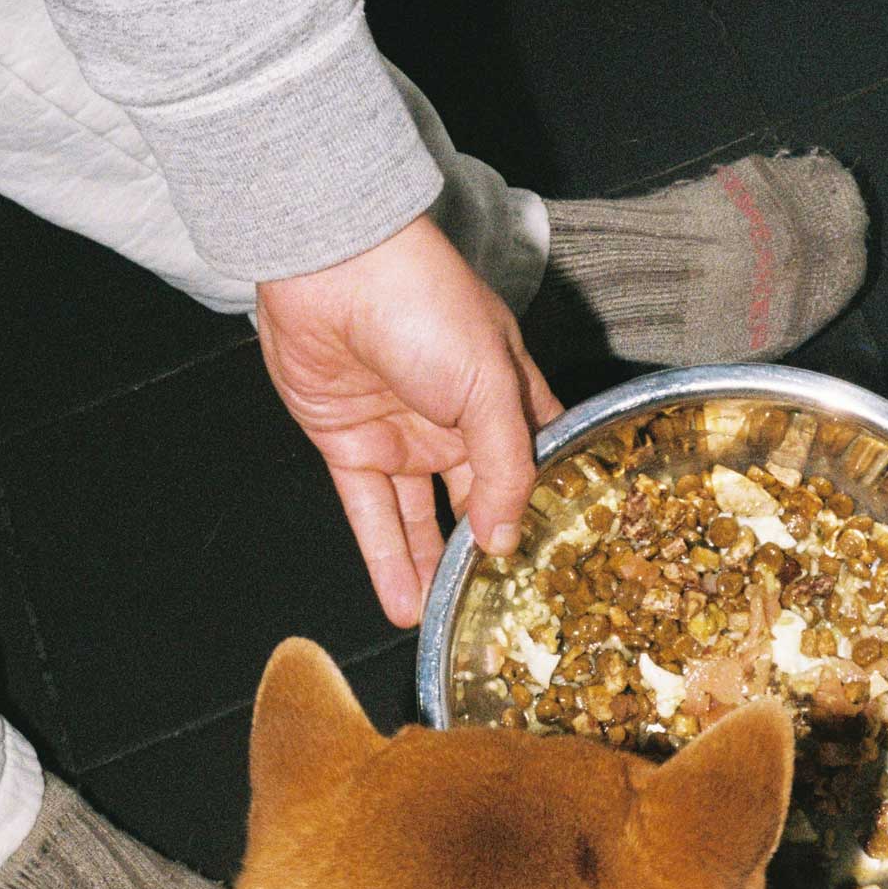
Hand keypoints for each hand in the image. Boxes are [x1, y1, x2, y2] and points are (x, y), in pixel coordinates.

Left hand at [256, 215, 561, 626]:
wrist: (329, 263)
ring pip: (424, 520)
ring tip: (449, 625)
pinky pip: (372, 515)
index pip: (538, 464)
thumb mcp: (488, 384)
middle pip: (479, 501)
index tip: (558, 567)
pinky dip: (385, 560)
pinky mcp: (351, 447)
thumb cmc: (424, 301)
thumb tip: (505, 539)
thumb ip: (504, 466)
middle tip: (501, 611)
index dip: (548, 511)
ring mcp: (403, 436)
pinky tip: (404, 605)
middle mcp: (458, 421)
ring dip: (434, 571)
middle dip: (488, 554)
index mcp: (507, 395)